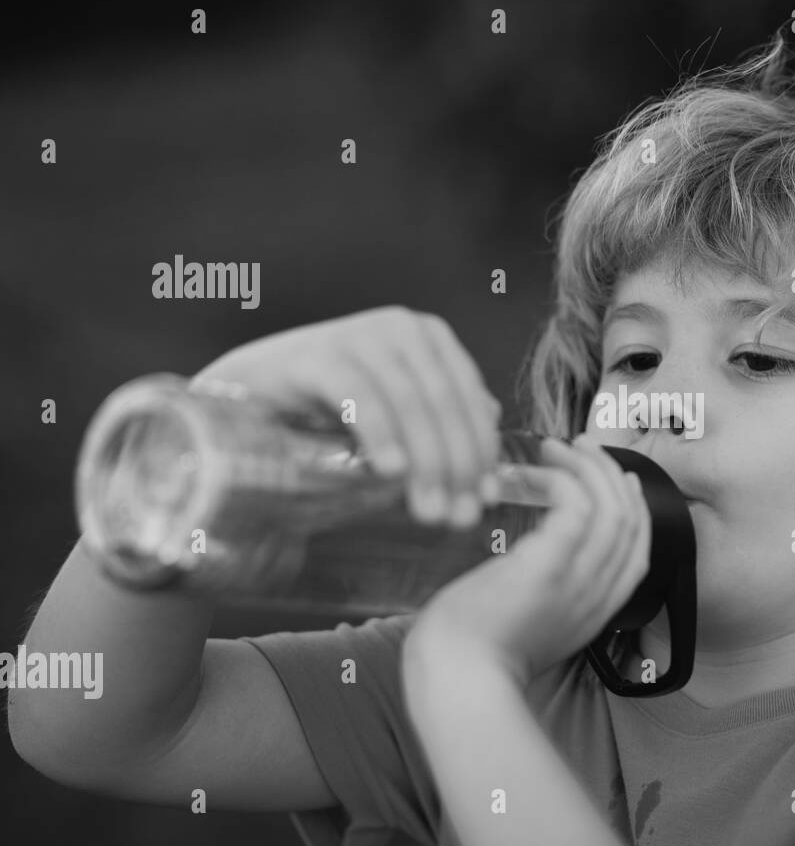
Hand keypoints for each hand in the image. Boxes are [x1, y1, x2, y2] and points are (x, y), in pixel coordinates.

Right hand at [188, 305, 501, 526]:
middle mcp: (402, 327)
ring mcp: (361, 333)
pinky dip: (380, 434)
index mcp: (431, 339)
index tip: (488, 500)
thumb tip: (496, 444)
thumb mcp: (396, 419)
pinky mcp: (320, 352)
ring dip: (426, 463)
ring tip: (429, 512)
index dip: (482, 452)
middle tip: (457, 518)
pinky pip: (361, 396)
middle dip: (456, 467)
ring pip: (411, 404)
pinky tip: (391, 471)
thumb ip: (441, 422)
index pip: (470, 400)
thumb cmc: (330, 411)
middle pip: (445, 405)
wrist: (248, 397)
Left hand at [406, 434, 651, 686]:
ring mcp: (577, 582)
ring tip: (560, 447)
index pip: (638, 550)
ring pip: (613, 509)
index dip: (635, 507)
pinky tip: (540, 472)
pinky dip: (564, 481)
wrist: (456, 680)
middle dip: (612, 476)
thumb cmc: (474, 654)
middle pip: (632, 523)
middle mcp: (596, 595)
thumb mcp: (528, 626)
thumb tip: (531, 565)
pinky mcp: (548, 567)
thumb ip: (545, 595)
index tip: (619, 477)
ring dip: (590, 469)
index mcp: (596, 611)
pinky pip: (579, 509)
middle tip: (584, 447)